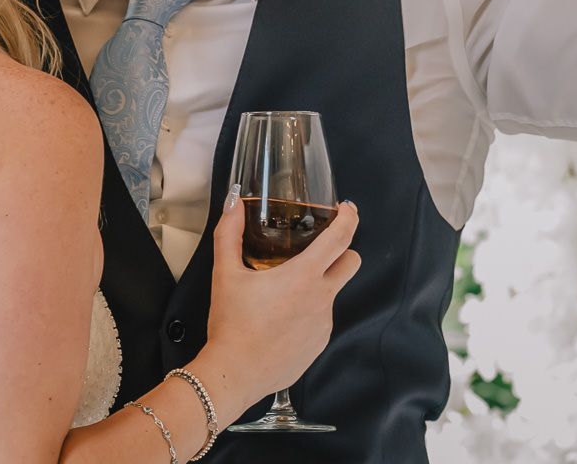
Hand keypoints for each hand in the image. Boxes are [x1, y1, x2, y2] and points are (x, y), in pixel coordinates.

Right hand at [188, 193, 359, 419]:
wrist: (236, 372)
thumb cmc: (232, 323)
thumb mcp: (225, 273)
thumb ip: (229, 233)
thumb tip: (233, 203)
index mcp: (304, 276)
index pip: (340, 239)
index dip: (349, 218)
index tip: (347, 208)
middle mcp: (321, 298)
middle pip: (351, 263)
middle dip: (343, 250)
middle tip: (318, 248)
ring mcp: (324, 324)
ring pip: (331, 293)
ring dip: (317, 285)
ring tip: (281, 292)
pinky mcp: (319, 344)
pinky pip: (320, 319)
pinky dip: (307, 312)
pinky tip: (280, 319)